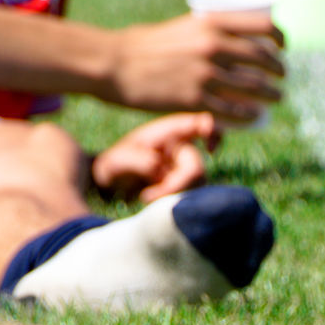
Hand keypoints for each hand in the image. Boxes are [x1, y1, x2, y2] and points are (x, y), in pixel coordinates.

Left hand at [92, 113, 221, 202]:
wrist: (112, 183)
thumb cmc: (115, 164)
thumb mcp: (117, 160)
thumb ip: (138, 161)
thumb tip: (159, 168)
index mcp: (169, 132)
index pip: (199, 124)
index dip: (212, 132)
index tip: (210, 150)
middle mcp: (181, 149)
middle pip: (196, 168)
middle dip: (176, 186)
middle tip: (148, 197)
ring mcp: (184, 168)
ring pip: (195, 186)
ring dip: (171, 195)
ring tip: (146, 197)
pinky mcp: (184, 186)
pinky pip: (189, 196)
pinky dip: (171, 201)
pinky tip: (151, 199)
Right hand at [109, 13, 284, 122]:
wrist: (115, 64)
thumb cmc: (144, 46)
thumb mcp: (180, 29)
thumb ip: (204, 35)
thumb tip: (226, 47)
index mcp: (211, 22)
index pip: (262, 28)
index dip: (280, 38)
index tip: (283, 47)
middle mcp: (213, 46)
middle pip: (262, 59)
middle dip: (279, 70)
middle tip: (281, 76)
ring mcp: (206, 74)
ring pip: (253, 87)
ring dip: (271, 94)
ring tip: (276, 97)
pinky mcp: (195, 100)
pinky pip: (233, 111)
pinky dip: (250, 114)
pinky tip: (257, 115)